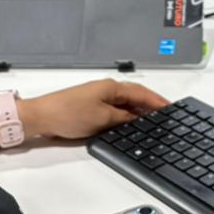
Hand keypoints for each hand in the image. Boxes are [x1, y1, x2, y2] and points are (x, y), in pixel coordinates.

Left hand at [23, 79, 169, 140]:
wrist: (42, 117)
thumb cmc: (67, 113)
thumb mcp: (102, 119)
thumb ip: (123, 118)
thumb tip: (138, 119)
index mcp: (111, 87)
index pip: (142, 93)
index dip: (157, 101)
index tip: (171, 108)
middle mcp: (106, 89)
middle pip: (135, 97)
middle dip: (151, 106)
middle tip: (166, 116)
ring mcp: (98, 98)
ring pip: (125, 104)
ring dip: (139, 112)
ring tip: (153, 122)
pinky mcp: (91, 108)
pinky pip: (115, 110)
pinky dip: (126, 116)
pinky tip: (129, 125)